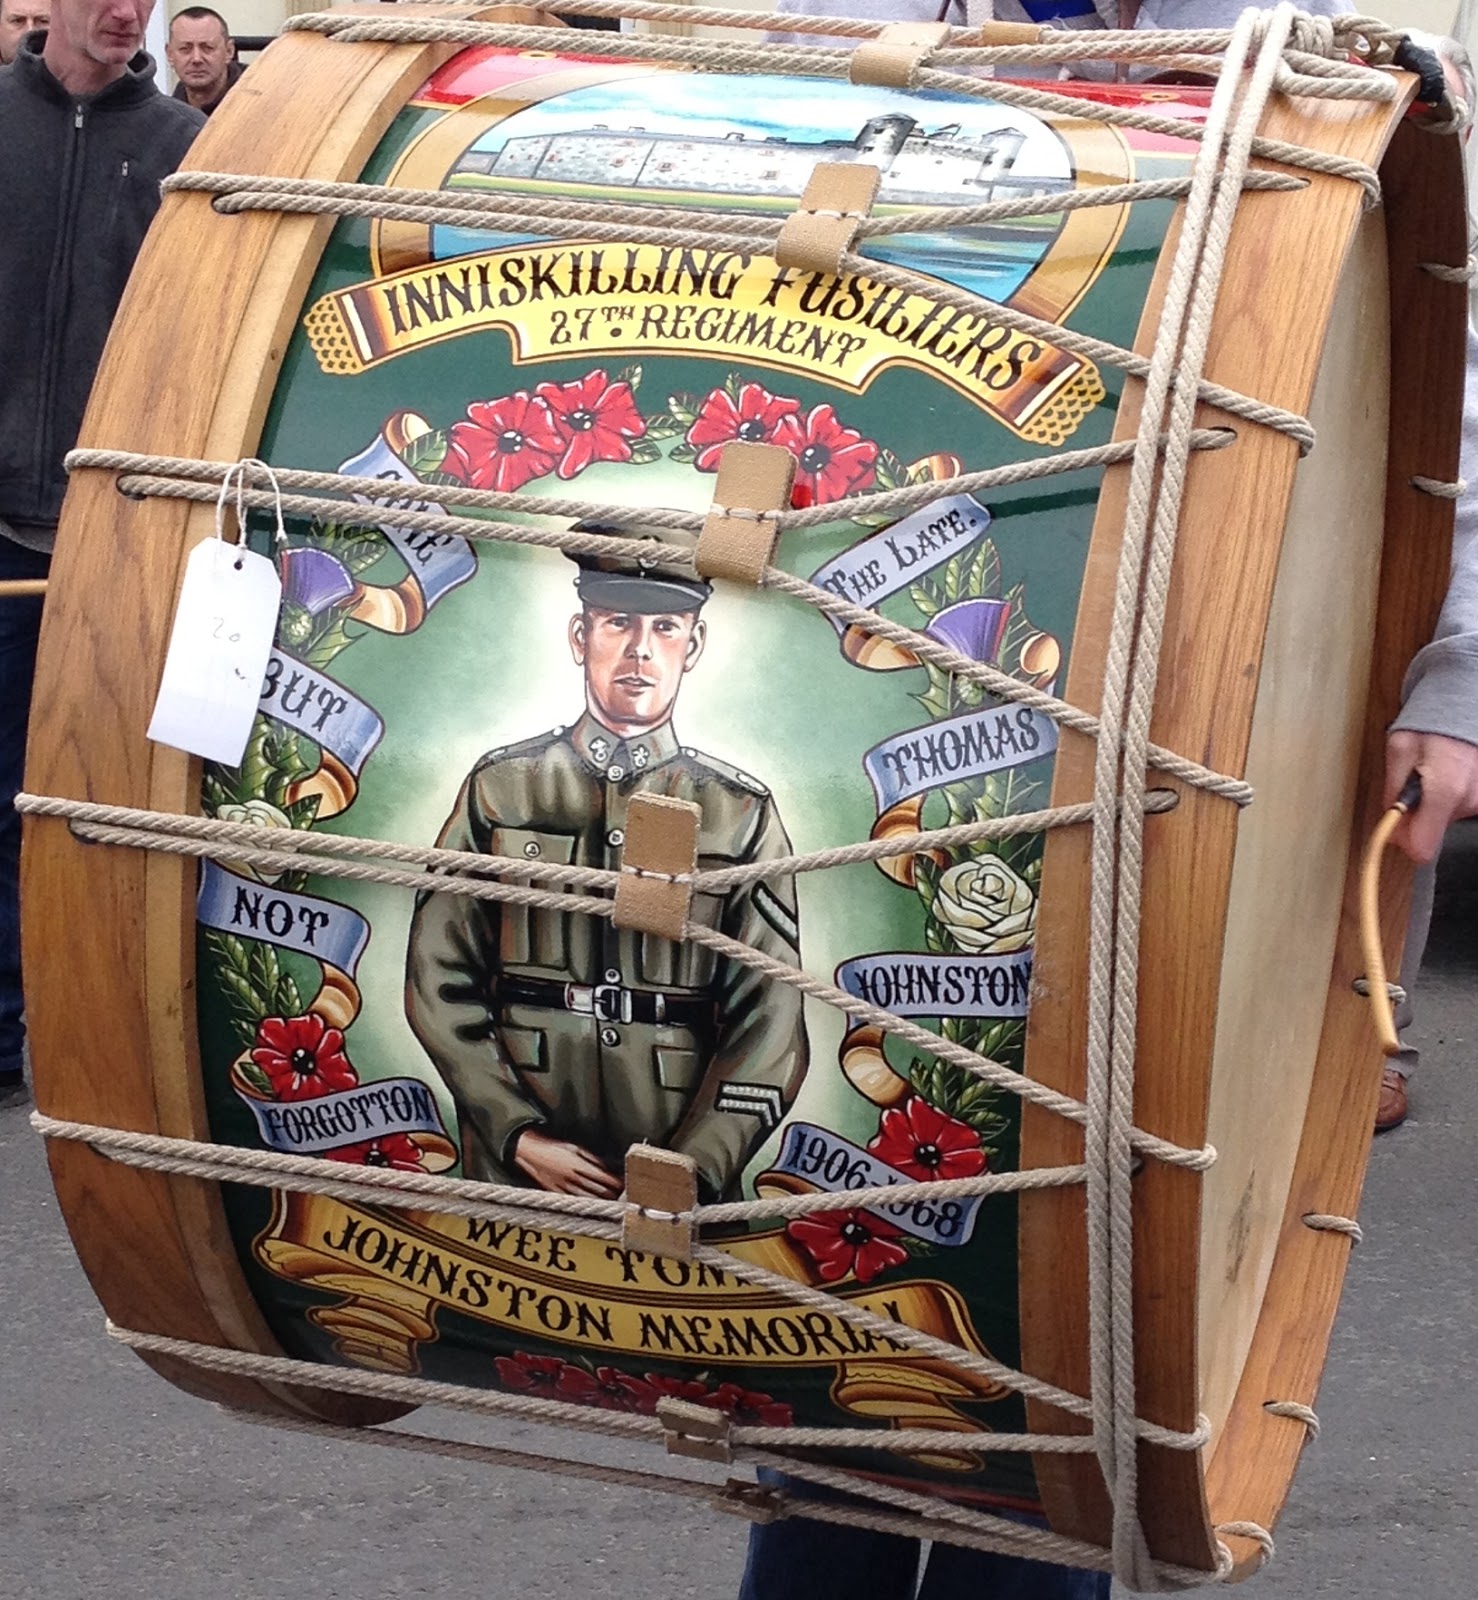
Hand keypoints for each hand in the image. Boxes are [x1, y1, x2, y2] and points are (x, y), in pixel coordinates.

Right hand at [512, 1128, 621, 1196]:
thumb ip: (592, 1158)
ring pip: (588, 1199)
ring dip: (602, 1201)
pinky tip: (594, 1206)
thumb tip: (606, 1167)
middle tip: (623, 1195)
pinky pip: (575, 1202)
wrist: (530, 1153)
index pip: (604, 1178)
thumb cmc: (554, 1147)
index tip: (624, 1184)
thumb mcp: (575, 1147)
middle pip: (599, 1191)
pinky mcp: (556, 1194)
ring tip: (612, 1202)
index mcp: (579, 1165)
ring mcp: (564, 1188)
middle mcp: (573, 1178)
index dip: (616, 1182)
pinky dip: (586, 1204)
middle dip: (612, 1193)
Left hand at [1384, 730, 1477, 862]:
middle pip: (1433, 829)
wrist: (1466, 703)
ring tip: (1433, 770)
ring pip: (1446, 816)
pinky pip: (1460, 803)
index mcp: (1445, 792)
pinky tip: (1448, 770)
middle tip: (1413, 781)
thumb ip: (1393, 792)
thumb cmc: (1433, 723)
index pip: (1422, 848)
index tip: (1395, 826)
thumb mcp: (1399, 752)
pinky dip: (1450, 792)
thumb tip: (1389, 822)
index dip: (1403, 840)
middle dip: (1417, 811)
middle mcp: (1469, 800)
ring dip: (1434, 799)